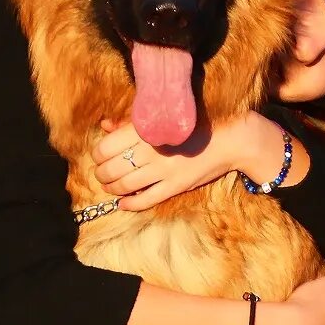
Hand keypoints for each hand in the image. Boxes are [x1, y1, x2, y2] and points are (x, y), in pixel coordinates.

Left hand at [90, 115, 231, 210]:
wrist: (227, 140)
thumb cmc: (192, 126)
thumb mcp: (161, 120)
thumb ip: (130, 124)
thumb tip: (104, 127)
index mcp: (144, 130)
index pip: (105, 148)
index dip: (97, 155)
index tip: (100, 156)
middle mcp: (150, 151)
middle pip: (110, 169)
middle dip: (101, 174)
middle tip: (102, 174)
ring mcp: (162, 171)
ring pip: (123, 186)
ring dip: (111, 188)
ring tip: (110, 186)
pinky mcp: (174, 187)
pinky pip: (144, 200)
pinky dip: (129, 204)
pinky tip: (123, 203)